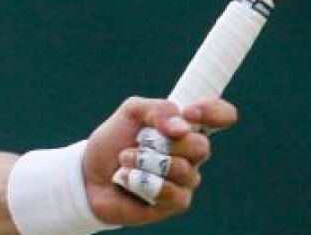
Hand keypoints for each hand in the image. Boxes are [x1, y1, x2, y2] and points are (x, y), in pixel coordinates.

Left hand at [80, 97, 237, 226]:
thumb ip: (156, 108)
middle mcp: (191, 153)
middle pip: (202, 145)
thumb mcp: (130, 112)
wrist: (88, 175)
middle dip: (167, 143)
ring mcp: (186, 179)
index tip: (189, 112)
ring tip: (125, 160)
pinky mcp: (176, 202)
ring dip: (147, 162)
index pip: (221, 115)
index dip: (213, 111)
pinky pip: (172, 192)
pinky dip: (143, 182)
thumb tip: (182, 126)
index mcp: (185, 126)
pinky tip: (128, 180)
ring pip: (183, 169)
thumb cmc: (112, 142)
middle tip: (140, 142)